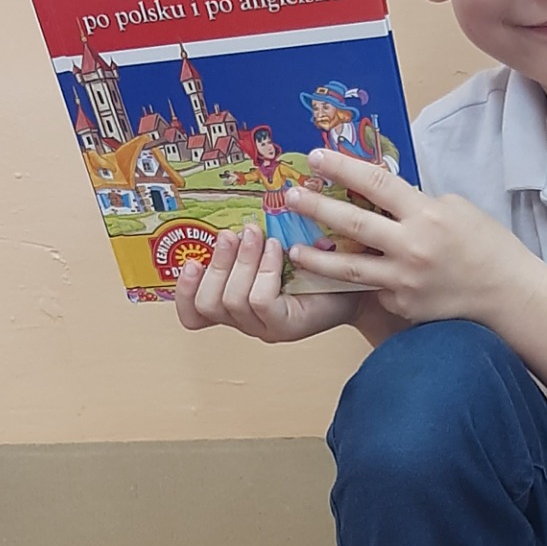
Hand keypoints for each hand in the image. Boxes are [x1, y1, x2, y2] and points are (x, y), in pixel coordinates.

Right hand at [174, 221, 364, 341]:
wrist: (362, 280)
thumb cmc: (319, 262)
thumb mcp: (274, 249)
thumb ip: (247, 243)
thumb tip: (229, 217)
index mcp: (236, 305)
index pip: (194, 314)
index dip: (184, 291)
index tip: (192, 262)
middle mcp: (247, 321)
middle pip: (207, 304)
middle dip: (216, 263)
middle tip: (233, 234)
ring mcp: (266, 328)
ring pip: (231, 300)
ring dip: (241, 261)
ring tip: (258, 236)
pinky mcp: (287, 326)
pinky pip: (260, 300)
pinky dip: (264, 270)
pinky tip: (278, 251)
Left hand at [283, 150, 541, 326]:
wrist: (507, 296)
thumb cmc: (487, 246)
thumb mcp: (457, 209)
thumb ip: (417, 203)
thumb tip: (384, 195)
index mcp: (427, 214)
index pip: (376, 183)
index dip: (342, 168)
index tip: (316, 157)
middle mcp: (411, 247)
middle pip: (352, 223)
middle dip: (316, 207)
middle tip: (290, 197)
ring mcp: (404, 281)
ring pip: (348, 268)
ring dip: (317, 258)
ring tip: (294, 251)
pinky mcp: (402, 305)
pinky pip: (373, 289)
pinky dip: (357, 282)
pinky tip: (338, 277)